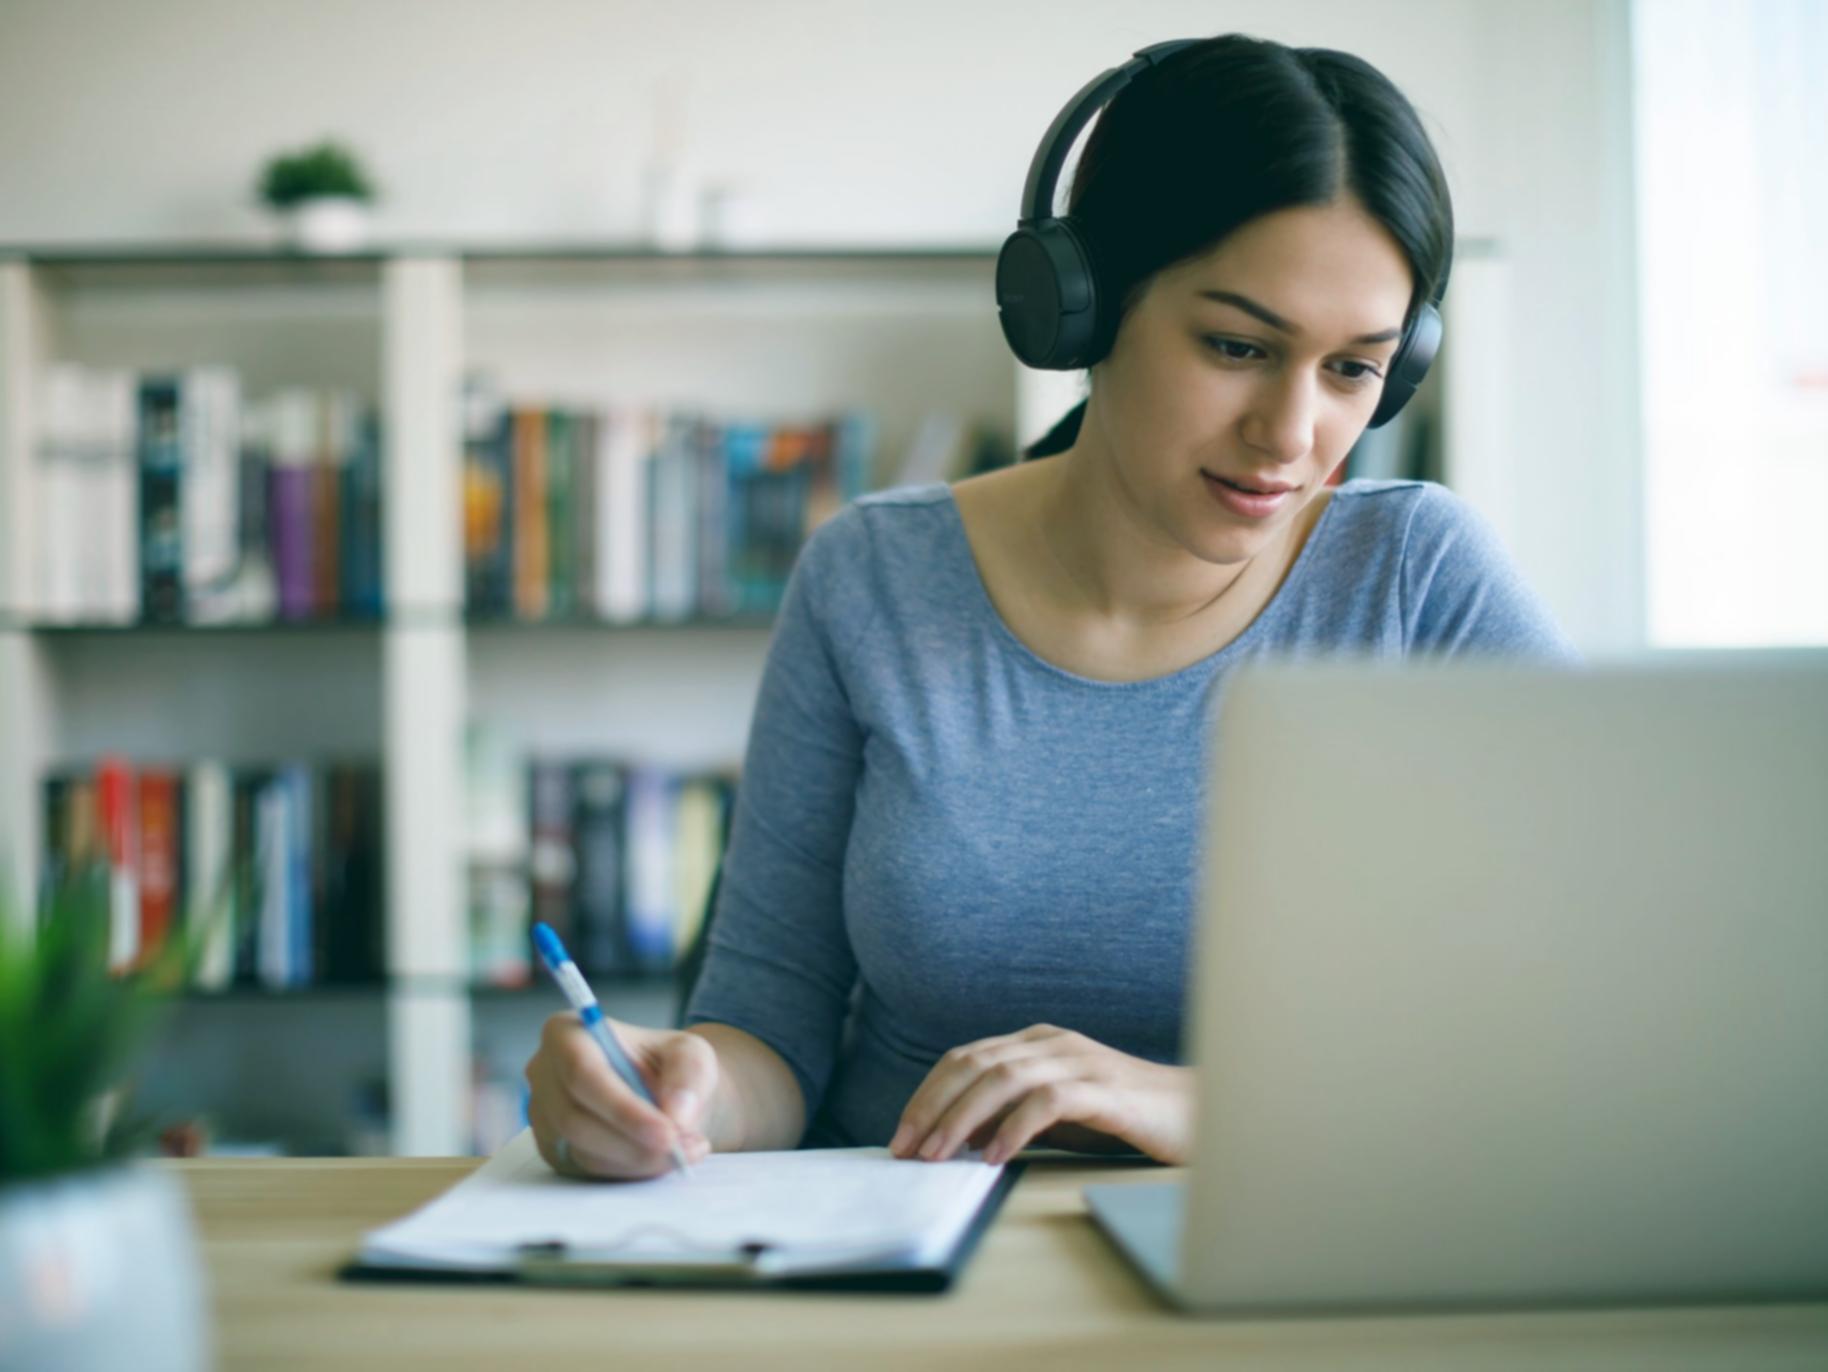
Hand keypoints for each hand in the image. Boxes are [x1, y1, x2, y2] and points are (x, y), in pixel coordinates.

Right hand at [525, 1012, 716, 1178]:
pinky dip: (630, 1170)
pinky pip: (588, 1170)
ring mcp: (545, 1116)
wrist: (662, 1092)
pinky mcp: (556, 1150)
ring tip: (685, 1151)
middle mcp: (544, 1074)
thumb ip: (689, 1075)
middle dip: (635, 1142)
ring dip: (639, 1159)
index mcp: (567, 1033)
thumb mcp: (690, 1053)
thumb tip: (677, 1113)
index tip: (667, 1133)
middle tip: (684, 1150)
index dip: (623, 1108)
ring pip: (584, 1151)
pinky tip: (661, 1158)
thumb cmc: (666, 1063)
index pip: (583, 1073)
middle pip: (576, 1119)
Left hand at [887, 1024, 1191, 1165]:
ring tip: (937, 1156)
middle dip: (932, 1107)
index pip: (964, 1058)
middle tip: (906, 1150)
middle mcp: (1052, 1044)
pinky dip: (1015, 1128)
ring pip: (1002, 1079)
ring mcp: (1079, 1062)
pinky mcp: (1105, 1091)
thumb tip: (958, 1141)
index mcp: (1036, 1043)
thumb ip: (1013, 1117)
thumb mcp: (1057, 1116)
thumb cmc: (1124, 1118)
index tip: (901, 1138)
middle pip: (974, 1064)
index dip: (927, 1095)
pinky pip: (1048, 1103)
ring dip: (962, 1119)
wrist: (1199, 1115)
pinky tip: (995, 1158)